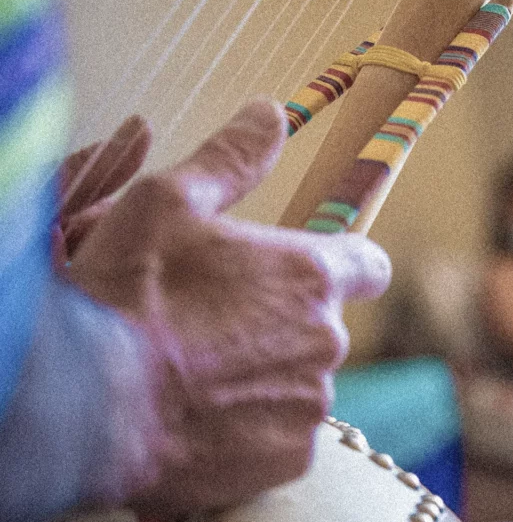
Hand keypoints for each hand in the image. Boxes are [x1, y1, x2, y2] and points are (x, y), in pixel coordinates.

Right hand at [67, 100, 390, 514]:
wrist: (87, 404)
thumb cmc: (128, 295)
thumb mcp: (169, 202)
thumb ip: (233, 157)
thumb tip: (272, 111)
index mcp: (311, 275)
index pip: (368, 264)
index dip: (345, 265)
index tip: (313, 272)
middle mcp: (326, 340)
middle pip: (323, 327)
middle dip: (282, 324)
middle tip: (217, 327)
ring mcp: (309, 403)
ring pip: (300, 382)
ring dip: (265, 376)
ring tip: (200, 373)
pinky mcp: (287, 456)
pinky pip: (282, 433)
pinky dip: (253, 426)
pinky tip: (202, 416)